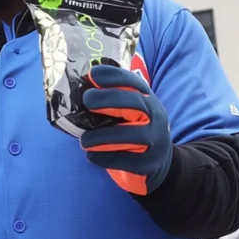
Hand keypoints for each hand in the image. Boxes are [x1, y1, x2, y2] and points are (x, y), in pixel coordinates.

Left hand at [79, 64, 172, 195]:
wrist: (159, 162)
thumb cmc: (134, 131)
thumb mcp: (130, 111)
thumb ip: (111, 100)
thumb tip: (80, 89)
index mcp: (148, 100)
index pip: (133, 82)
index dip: (113, 76)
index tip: (92, 75)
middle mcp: (156, 116)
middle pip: (136, 103)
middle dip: (110, 98)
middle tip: (87, 100)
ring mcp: (156, 140)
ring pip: (132, 135)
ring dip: (104, 136)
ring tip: (84, 141)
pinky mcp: (150, 163)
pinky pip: (127, 160)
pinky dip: (106, 157)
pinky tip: (92, 155)